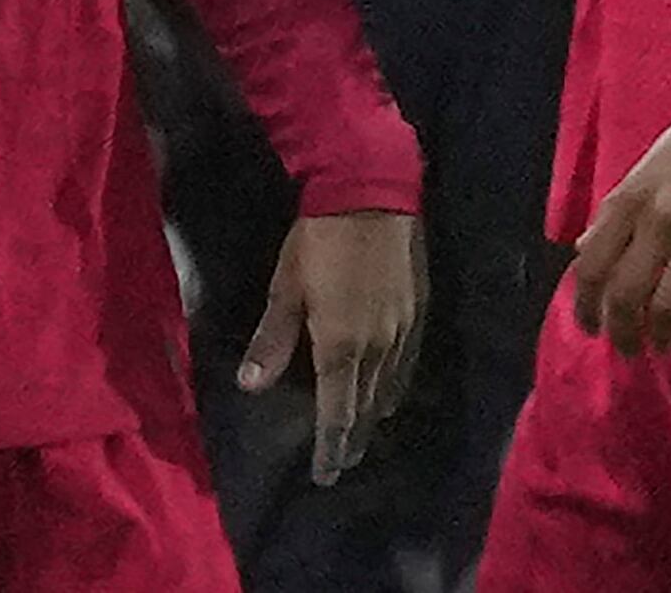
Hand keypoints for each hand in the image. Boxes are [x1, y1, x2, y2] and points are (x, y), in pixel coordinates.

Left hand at [239, 207, 424, 483]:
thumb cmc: (318, 240)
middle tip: (342, 464)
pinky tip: (389, 393)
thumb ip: (272, 339)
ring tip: (361, 437)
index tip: (325, 475)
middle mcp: (378, 349)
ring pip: (390, 390)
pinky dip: (395, 388)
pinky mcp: (419, 316)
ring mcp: (404, 334)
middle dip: (353, 439)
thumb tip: (251, 385)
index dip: (330, 446)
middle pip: (366, 408)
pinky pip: (408, 367)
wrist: (372, 196)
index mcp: (341, 346)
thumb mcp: (285, 287)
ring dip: (374, 417)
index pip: (336, 412)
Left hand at [565, 54, 670, 354]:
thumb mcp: (649, 165)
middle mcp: (661, 219)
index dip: (585, 304)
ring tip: (660, 347)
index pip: (592, 264)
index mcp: (632, 196)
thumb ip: (619, 210)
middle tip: (623, 349)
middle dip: (619, 332)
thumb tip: (586, 248)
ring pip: (668, 308)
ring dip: (660, 337)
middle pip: (625, 295)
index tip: (589, 325)